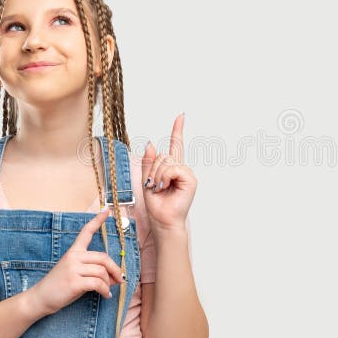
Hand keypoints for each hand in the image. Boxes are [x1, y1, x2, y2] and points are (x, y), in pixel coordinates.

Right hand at [27, 207, 124, 316]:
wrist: (40, 298)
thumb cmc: (59, 285)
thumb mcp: (73, 271)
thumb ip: (90, 269)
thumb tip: (113, 275)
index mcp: (73, 251)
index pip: (86, 232)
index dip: (98, 221)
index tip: (107, 210)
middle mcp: (73, 257)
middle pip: (103, 257)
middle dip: (115, 269)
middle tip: (120, 279)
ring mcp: (73, 269)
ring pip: (102, 271)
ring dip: (109, 282)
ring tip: (108, 290)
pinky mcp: (74, 282)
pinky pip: (97, 283)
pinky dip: (105, 290)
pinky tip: (105, 295)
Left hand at [142, 113, 196, 230]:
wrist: (163, 221)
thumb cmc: (157, 206)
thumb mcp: (146, 180)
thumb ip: (149, 162)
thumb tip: (151, 144)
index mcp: (172, 169)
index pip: (176, 145)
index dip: (177, 130)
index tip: (181, 116)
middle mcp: (181, 169)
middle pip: (163, 155)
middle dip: (153, 170)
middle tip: (153, 186)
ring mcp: (187, 174)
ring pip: (166, 161)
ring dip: (157, 175)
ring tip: (159, 188)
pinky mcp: (190, 179)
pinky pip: (172, 168)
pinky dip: (164, 177)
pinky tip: (165, 187)